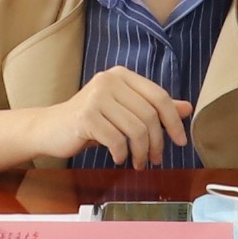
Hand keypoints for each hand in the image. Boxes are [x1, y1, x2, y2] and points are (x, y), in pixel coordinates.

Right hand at [39, 67, 191, 168]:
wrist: (50, 128)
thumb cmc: (90, 121)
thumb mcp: (123, 111)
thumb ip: (153, 107)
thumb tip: (187, 108)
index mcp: (121, 75)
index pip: (159, 96)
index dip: (174, 121)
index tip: (180, 141)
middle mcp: (109, 80)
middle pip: (149, 115)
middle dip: (157, 143)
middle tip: (155, 159)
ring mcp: (96, 97)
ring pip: (135, 129)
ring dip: (140, 152)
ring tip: (138, 162)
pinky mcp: (85, 116)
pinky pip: (116, 140)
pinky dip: (121, 154)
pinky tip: (117, 158)